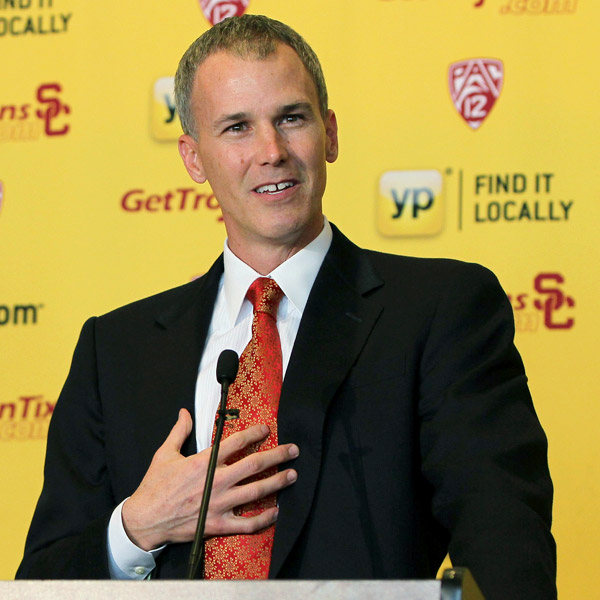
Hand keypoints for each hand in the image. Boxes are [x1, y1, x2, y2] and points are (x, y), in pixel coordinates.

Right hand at [121, 408, 297, 550]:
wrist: (144, 520)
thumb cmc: (154, 486)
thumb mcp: (165, 453)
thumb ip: (179, 431)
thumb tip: (184, 412)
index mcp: (205, 462)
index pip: (237, 442)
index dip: (255, 433)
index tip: (267, 430)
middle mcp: (216, 480)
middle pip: (254, 464)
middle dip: (277, 456)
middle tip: (293, 450)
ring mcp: (219, 503)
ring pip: (256, 491)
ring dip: (277, 482)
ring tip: (292, 475)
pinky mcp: (217, 524)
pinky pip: (246, 523)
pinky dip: (263, 519)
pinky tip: (276, 512)